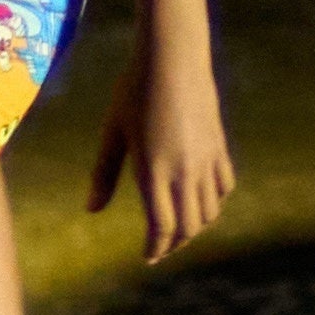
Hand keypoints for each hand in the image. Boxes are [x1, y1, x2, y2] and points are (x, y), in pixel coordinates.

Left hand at [76, 14, 240, 261]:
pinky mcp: (219, 146)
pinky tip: (200, 198)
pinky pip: (223, 186)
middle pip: (188, 227)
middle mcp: (184, 172)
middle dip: (175, 243)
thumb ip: (105, 173)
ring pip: (209, 211)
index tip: (148, 258)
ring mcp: (206, 160)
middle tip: (161, 247)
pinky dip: (214, 201)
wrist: (173, 56)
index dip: (156, 248)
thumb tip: (91, 209)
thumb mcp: (114, 132)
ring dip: (195, 226)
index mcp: (153, 171)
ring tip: (179, 227)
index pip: (162, 227)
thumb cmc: (134, 90)